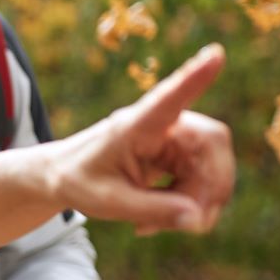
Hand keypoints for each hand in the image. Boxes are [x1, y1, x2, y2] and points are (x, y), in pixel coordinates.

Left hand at [46, 45, 234, 234]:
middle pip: (212, 143)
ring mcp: (174, 138)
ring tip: (155, 225)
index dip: (194, 78)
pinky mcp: (179, 154)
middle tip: (191, 225)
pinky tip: (156, 220)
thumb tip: (197, 218)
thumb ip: (152, 210)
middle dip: (211, 187)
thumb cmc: (79, 180)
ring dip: (197, 202)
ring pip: (213, 166)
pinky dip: (189, 206)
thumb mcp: (107, 202)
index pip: (168, 98)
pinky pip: (203, 180)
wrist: (64, 177)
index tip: (215, 54)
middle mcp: (162, 124)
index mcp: (135, 125)